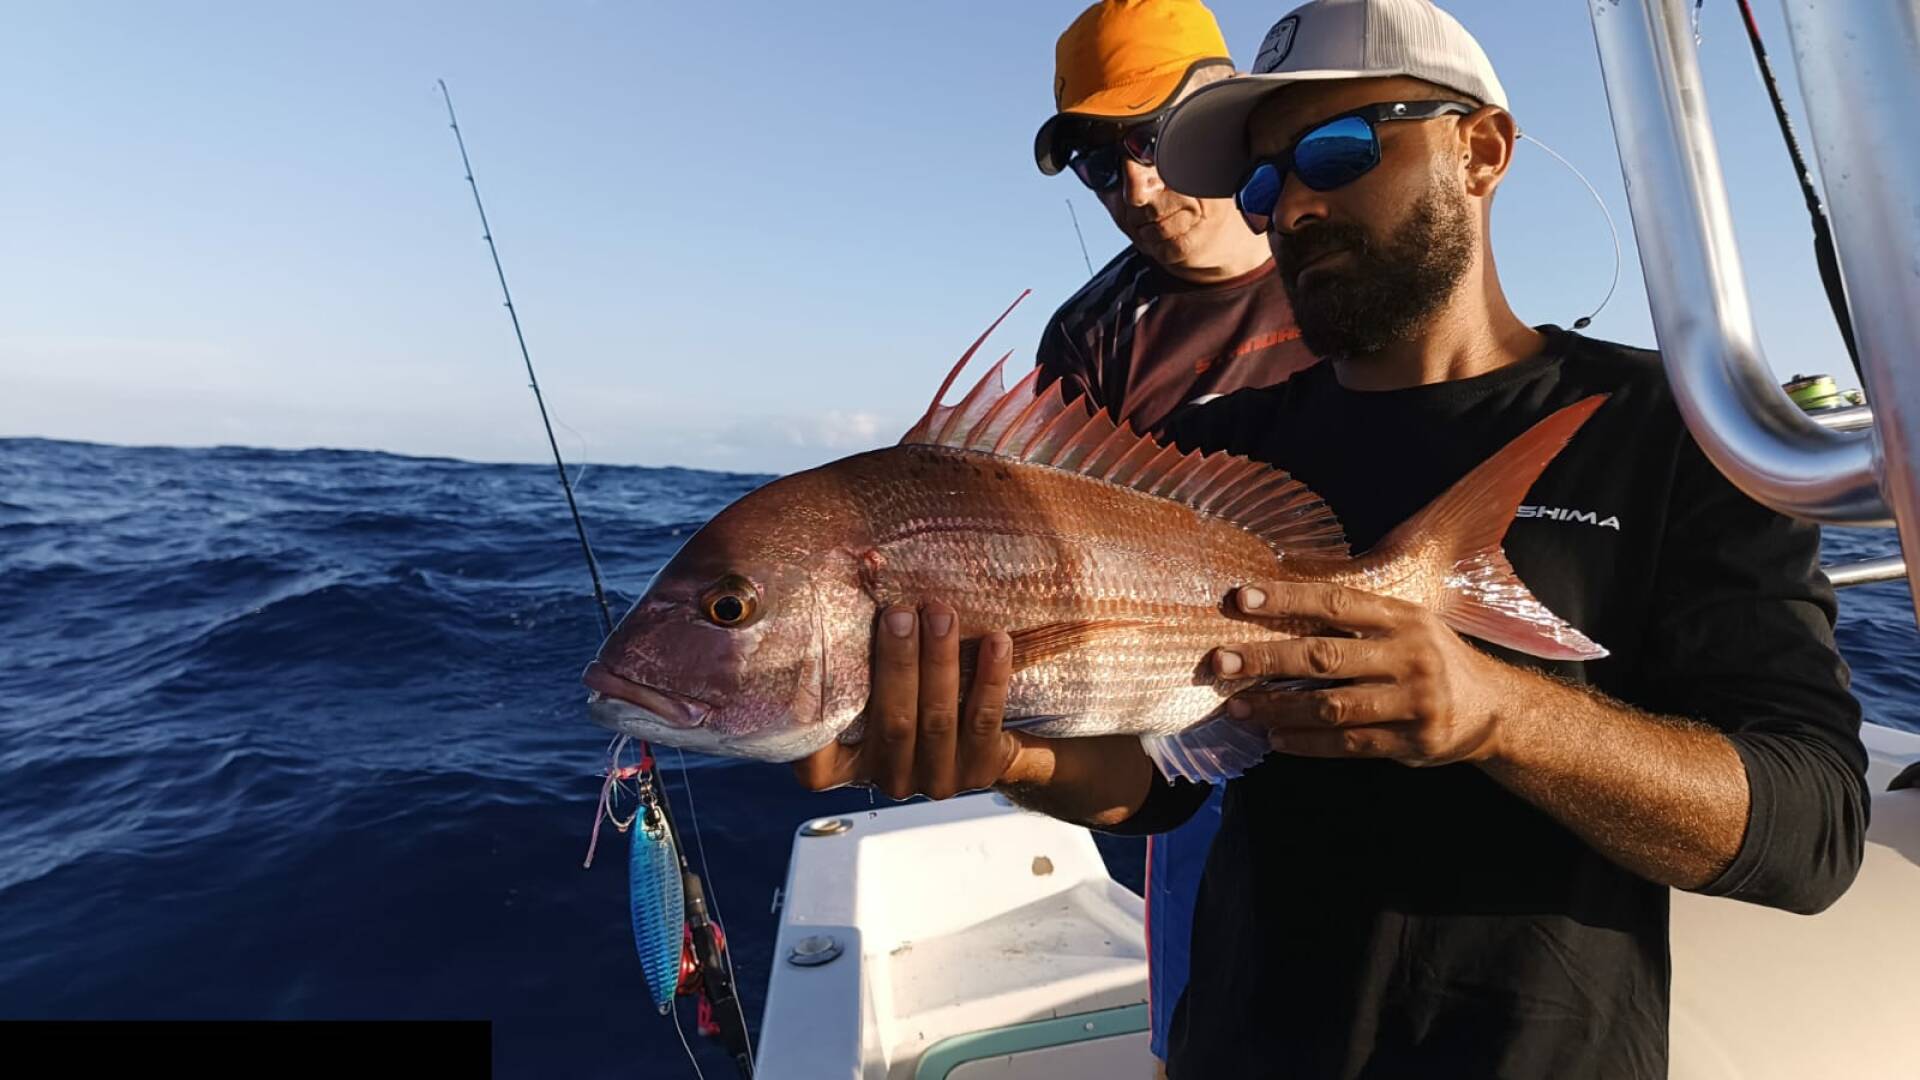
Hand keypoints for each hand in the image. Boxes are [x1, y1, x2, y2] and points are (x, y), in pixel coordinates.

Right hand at [791, 600, 1017, 798]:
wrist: (982, 741)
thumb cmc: (905, 697)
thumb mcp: (871, 690)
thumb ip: (851, 664)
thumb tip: (840, 584)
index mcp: (850, 767)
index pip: (817, 761)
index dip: (810, 722)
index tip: (806, 669)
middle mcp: (890, 778)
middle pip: (892, 722)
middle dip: (897, 664)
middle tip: (898, 613)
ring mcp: (937, 780)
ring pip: (938, 718)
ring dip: (939, 662)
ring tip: (941, 615)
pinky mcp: (980, 769)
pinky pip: (984, 720)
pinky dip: (990, 679)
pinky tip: (997, 642)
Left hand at [1211, 582, 1518, 765]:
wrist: (1494, 708)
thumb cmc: (1431, 657)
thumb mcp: (1408, 623)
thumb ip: (1358, 618)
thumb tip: (1280, 605)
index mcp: (1403, 618)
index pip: (1336, 604)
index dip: (1287, 599)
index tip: (1241, 598)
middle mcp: (1409, 656)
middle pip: (1324, 657)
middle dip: (1266, 659)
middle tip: (1221, 661)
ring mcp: (1412, 701)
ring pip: (1330, 707)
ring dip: (1277, 707)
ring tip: (1237, 707)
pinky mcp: (1412, 742)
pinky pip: (1348, 744)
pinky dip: (1306, 743)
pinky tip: (1274, 737)